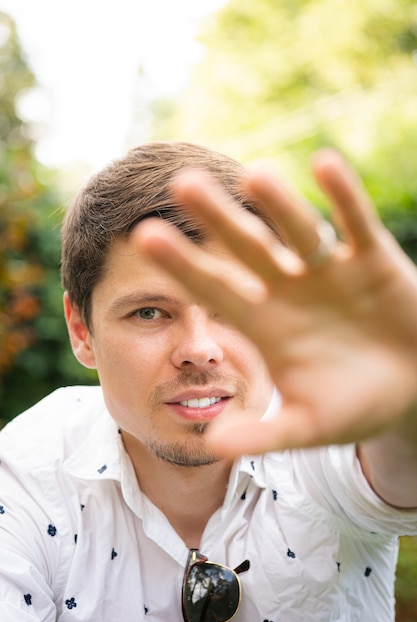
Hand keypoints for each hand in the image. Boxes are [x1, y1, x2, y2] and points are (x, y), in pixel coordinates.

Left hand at [134, 149, 416, 458]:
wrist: (412, 392)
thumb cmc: (356, 408)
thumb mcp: (309, 426)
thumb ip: (263, 434)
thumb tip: (210, 445)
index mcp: (265, 322)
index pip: (215, 289)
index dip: (183, 265)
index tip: (144, 238)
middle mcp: (289, 288)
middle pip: (247, 247)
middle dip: (218, 219)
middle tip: (181, 185)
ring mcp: (329, 271)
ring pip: (298, 230)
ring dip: (278, 205)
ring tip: (253, 177)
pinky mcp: (373, 259)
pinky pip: (356, 224)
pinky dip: (344, 197)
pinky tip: (325, 164)